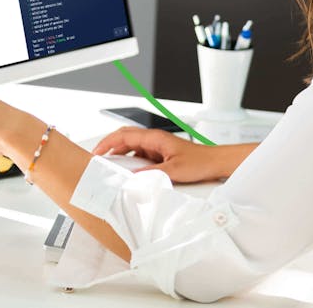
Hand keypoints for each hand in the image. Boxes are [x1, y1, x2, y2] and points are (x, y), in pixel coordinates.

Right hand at [92, 127, 246, 182]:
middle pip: (125, 138)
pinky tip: (131, 173)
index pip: (124, 135)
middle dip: (109, 146)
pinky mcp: (161, 155)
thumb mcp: (174, 170)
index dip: (107, 142)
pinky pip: (141, 156)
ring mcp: (157, 147)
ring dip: (121, 155)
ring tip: (112, 167)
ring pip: (132, 147)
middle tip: (98, 158)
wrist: (215, 162)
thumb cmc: (200, 161)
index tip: (96, 151)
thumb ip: (152, 173)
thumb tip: (134, 177)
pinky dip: (132, 162)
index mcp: (155, 138)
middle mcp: (154, 140)